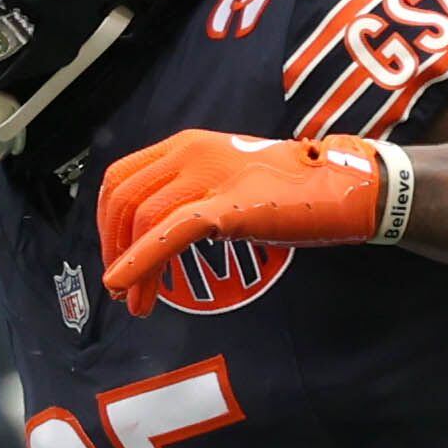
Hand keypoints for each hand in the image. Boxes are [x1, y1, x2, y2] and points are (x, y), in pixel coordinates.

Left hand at [97, 129, 396, 314]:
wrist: (341, 186)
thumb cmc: (288, 189)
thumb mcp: (225, 181)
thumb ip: (187, 196)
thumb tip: (152, 234)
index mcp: (184, 145)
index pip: (120, 180)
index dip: (107, 223)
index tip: (113, 255)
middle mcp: (189, 153)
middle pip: (123, 201)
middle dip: (113, 248)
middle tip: (122, 286)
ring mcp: (208, 176)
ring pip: (143, 221)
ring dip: (130, 268)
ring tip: (138, 302)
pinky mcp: (227, 206)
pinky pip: (169, 233)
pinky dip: (140, 261)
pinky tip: (129, 286)